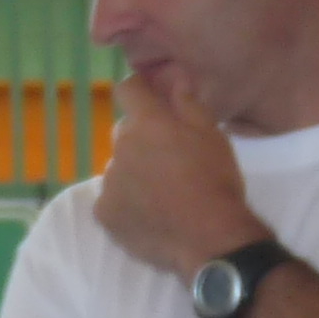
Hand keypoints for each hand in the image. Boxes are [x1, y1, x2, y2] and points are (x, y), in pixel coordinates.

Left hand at [95, 70, 269, 278]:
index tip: (151, 99)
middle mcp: (120, 148)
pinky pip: (111, 199)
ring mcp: (108, 182)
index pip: (128, 90)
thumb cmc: (216, 181)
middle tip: (169, 159)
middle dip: (142, 138)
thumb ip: (188, 104)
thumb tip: (173, 79)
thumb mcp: (213, 135)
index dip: (139, 90)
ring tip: (162, 193)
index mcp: (147, 124)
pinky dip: (126, 202)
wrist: (208, 238)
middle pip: (125, 133)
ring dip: (134, 172)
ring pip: (118, 167)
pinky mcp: (103, 213)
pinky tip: (149, 214)